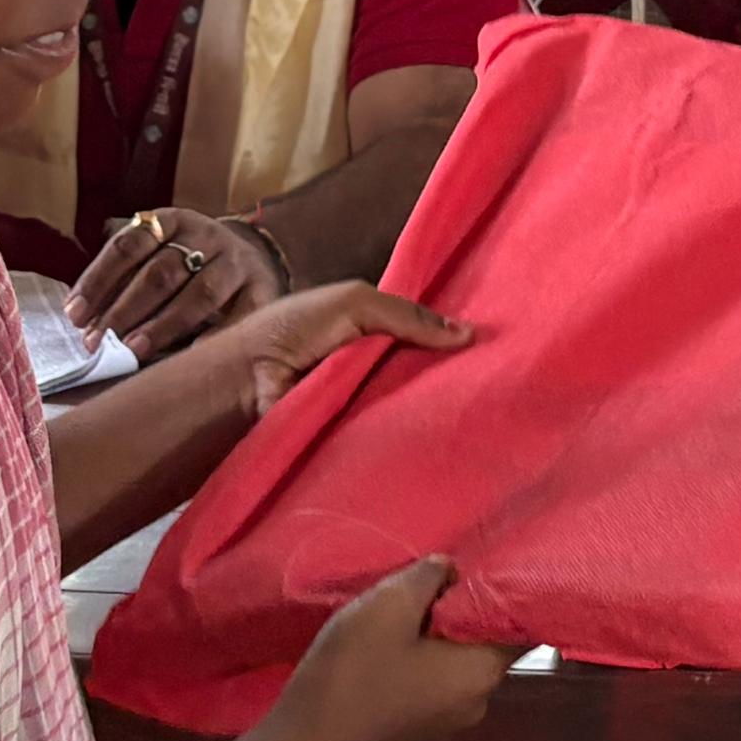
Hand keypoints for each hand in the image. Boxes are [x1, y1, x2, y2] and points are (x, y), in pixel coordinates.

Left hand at [74, 210, 282, 360]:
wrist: (255, 254)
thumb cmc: (189, 263)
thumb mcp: (159, 251)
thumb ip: (125, 275)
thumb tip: (81, 316)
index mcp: (172, 222)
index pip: (128, 245)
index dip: (99, 279)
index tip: (75, 314)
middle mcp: (206, 236)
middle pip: (160, 272)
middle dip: (124, 310)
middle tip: (98, 342)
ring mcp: (236, 262)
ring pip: (200, 294)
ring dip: (163, 325)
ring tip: (133, 351)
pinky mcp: (263, 290)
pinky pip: (240, 316)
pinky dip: (215, 337)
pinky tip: (191, 358)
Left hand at [224, 282, 474, 419]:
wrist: (246, 377)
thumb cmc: (295, 328)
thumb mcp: (354, 302)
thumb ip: (406, 314)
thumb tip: (467, 334)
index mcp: (371, 331)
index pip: (421, 337)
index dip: (450, 342)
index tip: (495, 349)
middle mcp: (372, 368)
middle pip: (421, 374)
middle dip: (450, 378)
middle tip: (494, 385)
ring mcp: (365, 404)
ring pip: (410, 406)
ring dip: (432, 408)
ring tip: (479, 413)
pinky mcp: (356, 437)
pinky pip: (389, 435)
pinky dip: (408, 435)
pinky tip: (443, 437)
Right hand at [270, 555, 510, 740]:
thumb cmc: (354, 673)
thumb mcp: (388, 606)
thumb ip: (428, 577)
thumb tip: (451, 570)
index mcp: (481, 673)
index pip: (521, 627)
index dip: (507, 592)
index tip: (482, 562)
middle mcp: (477, 701)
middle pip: (486, 642)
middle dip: (462, 608)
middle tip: (428, 579)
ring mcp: (447, 721)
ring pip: (456, 661)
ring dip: (435, 632)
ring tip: (400, 608)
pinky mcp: (418, 729)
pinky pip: (434, 681)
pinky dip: (420, 657)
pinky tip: (386, 644)